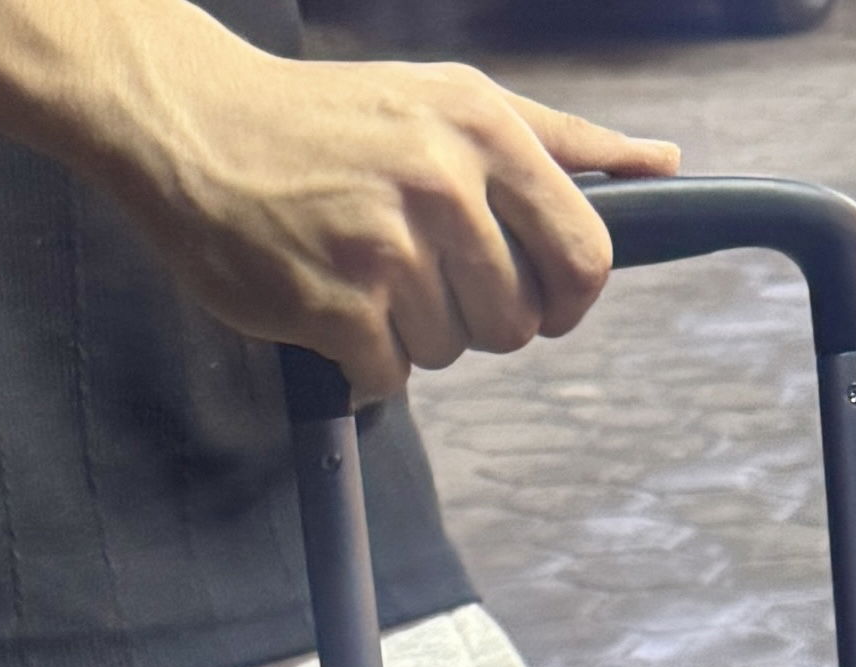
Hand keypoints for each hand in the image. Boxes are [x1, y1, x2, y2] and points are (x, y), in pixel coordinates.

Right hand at [126, 58, 680, 393]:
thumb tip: (664, 167)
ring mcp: (387, 246)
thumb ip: (563, 143)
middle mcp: (443, 181)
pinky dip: (360, 360)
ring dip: (412, 334)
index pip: (587, 256)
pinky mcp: (335, 304)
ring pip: (454, 352)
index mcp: (484, 127)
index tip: (534, 296)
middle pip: (519, 323)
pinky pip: (389, 377)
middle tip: (419, 270)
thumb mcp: (452, 100)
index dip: (568, 299)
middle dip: (478, 317)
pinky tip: (327, 300)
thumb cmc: (329, 119)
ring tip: (360, 269)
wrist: (191, 124)